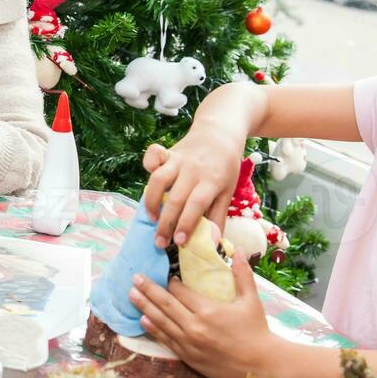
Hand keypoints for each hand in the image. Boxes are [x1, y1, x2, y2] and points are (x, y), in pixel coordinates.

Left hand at [128, 252, 276, 377]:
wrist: (261, 367)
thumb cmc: (257, 331)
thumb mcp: (251, 300)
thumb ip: (242, 274)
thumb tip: (237, 249)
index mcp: (208, 310)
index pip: (180, 291)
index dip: (170, 282)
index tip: (166, 274)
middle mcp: (194, 326)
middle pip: (165, 304)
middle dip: (148, 289)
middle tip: (134, 278)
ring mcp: (189, 343)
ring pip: (161, 321)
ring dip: (144, 307)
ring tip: (131, 295)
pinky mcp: (188, 357)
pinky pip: (165, 340)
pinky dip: (153, 329)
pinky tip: (143, 320)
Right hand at [139, 130, 244, 247]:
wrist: (220, 134)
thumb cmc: (225, 167)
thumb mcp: (228, 191)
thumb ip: (218, 216)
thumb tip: (213, 243)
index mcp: (212, 181)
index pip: (196, 204)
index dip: (186, 224)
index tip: (179, 242)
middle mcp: (193, 170)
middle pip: (175, 198)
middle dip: (166, 223)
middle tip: (159, 243)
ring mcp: (179, 159)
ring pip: (159, 180)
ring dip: (151, 201)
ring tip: (151, 219)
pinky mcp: (168, 152)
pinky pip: (152, 156)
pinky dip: (147, 166)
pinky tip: (148, 183)